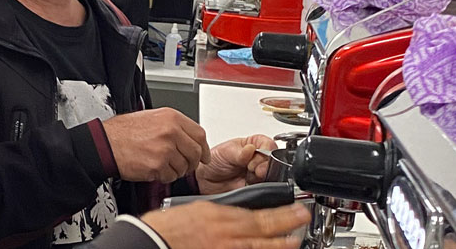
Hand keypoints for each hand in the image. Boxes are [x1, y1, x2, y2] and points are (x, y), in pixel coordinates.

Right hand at [103, 108, 210, 182]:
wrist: (106, 143)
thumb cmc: (124, 131)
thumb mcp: (152, 118)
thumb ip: (174, 126)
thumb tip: (189, 138)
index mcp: (171, 118)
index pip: (200, 134)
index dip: (203, 148)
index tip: (203, 155)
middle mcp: (171, 132)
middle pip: (196, 153)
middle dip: (192, 163)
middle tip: (184, 165)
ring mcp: (165, 149)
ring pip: (184, 167)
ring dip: (176, 171)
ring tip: (162, 165)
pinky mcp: (157, 165)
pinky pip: (170, 176)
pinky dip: (164, 176)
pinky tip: (154, 169)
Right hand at [140, 201, 307, 248]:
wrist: (151, 241)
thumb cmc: (168, 227)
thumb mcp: (199, 209)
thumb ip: (221, 211)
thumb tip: (239, 213)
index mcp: (221, 218)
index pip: (259, 216)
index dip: (282, 215)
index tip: (297, 211)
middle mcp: (226, 236)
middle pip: (263, 232)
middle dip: (287, 228)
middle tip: (304, 222)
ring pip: (258, 248)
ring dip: (277, 245)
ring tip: (293, 243)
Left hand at [196, 135, 276, 193]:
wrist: (203, 182)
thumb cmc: (213, 162)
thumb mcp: (225, 153)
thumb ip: (239, 153)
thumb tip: (251, 149)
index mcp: (253, 144)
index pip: (268, 144)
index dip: (265, 150)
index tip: (255, 156)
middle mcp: (258, 159)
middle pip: (273, 160)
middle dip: (265, 165)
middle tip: (254, 169)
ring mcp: (258, 174)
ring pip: (271, 174)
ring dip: (263, 176)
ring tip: (250, 177)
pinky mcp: (256, 188)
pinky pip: (265, 188)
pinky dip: (259, 187)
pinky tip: (249, 184)